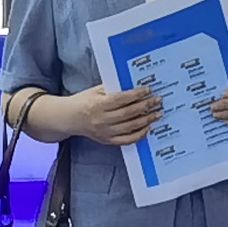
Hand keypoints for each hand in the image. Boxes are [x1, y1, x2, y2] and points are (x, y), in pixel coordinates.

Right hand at [32, 84, 161, 145]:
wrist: (69, 118)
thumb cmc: (84, 101)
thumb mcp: (96, 91)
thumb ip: (113, 89)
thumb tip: (134, 85)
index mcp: (98, 105)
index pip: (121, 99)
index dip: (136, 94)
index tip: (148, 90)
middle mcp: (102, 120)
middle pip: (129, 113)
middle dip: (146, 106)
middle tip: (158, 101)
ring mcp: (105, 132)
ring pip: (130, 127)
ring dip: (146, 120)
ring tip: (157, 114)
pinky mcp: (107, 141)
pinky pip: (127, 140)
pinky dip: (139, 135)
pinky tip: (147, 128)